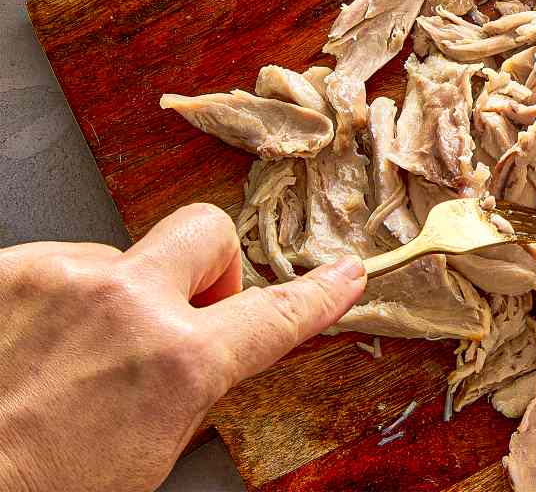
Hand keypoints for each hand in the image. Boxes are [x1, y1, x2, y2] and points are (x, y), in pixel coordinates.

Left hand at [0, 205, 365, 491]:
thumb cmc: (41, 490)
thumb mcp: (143, 462)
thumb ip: (186, 391)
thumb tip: (205, 354)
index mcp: (175, 364)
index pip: (272, 315)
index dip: (317, 297)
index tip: (341, 276)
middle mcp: (127, 304)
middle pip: (206, 232)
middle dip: (208, 269)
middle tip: (183, 314)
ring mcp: (64, 277)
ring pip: (121, 257)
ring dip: (111, 300)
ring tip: (67, 362)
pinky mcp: (12, 269)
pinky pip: (60, 265)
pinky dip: (55, 302)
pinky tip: (32, 349)